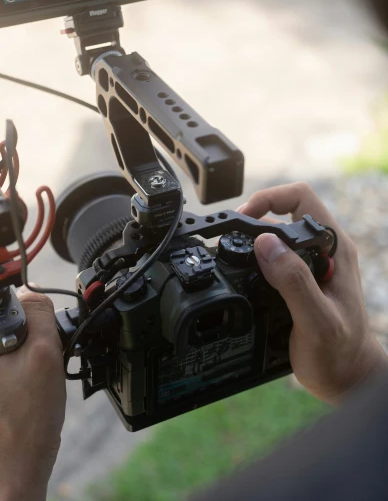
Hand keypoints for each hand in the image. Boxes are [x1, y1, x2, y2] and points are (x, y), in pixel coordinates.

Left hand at [0, 286, 65, 500]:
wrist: (8, 487)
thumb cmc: (19, 431)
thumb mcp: (43, 355)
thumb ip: (40, 311)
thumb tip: (33, 296)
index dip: (6, 295)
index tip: (28, 313)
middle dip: (12, 326)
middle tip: (31, 351)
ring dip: (11, 348)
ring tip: (27, 374)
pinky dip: (3, 367)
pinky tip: (20, 388)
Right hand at [239, 182, 387, 405]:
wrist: (347, 380)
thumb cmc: (340, 355)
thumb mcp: (317, 321)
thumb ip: (294, 281)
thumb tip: (265, 243)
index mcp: (334, 248)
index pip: (301, 198)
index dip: (268, 199)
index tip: (243, 219)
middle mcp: (324, 250)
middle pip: (282, 213)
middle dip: (252, 220)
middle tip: (230, 239)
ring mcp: (312, 264)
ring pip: (275, 235)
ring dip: (250, 241)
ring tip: (231, 256)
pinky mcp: (299, 279)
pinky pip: (272, 257)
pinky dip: (252, 259)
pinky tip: (241, 274)